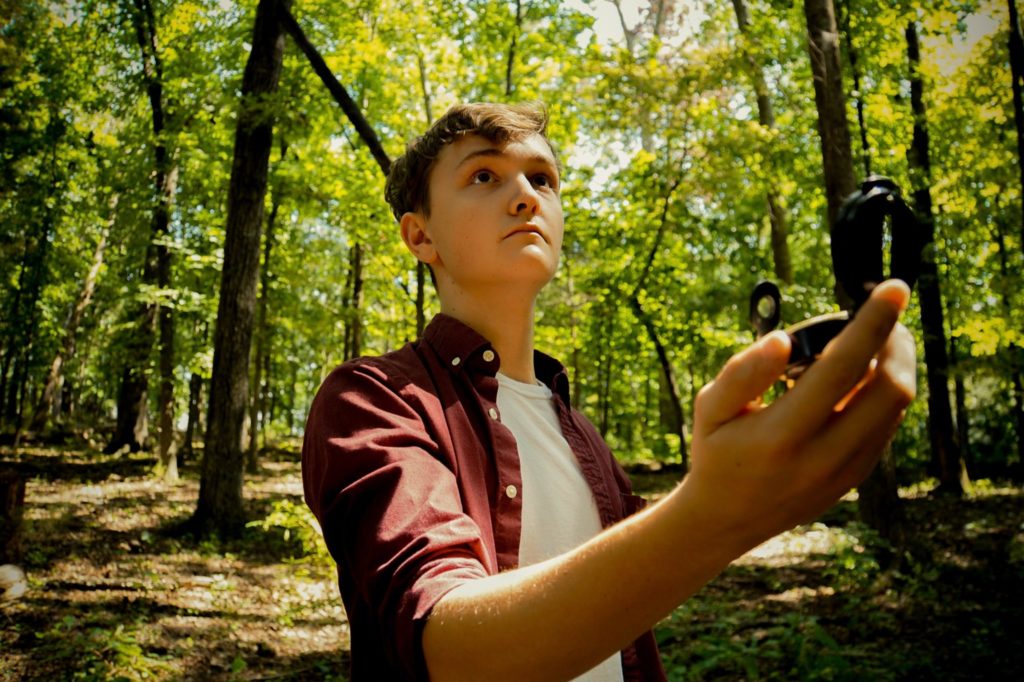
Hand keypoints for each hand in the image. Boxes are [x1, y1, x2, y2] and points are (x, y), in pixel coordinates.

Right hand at [686, 279, 916, 546]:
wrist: (725, 520)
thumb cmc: (715, 452)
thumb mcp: (711, 408)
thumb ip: (744, 372)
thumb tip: (783, 340)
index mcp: (781, 435)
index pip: (842, 368)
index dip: (872, 323)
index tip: (892, 288)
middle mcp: (822, 457)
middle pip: (891, 390)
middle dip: (898, 342)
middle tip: (885, 316)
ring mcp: (845, 472)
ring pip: (897, 409)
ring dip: (895, 366)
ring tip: (872, 342)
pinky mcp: (855, 479)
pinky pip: (886, 427)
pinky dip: (885, 393)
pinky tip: (860, 379)